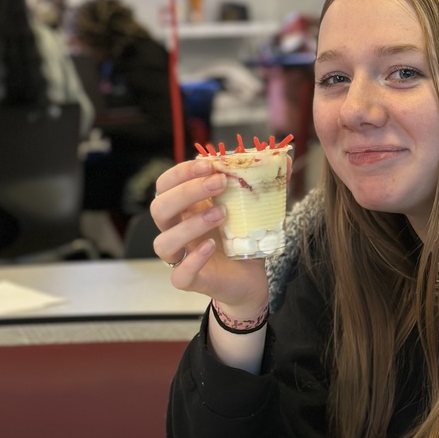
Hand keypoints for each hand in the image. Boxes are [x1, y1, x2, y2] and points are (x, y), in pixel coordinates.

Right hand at [150, 158, 268, 315]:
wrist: (249, 277)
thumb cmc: (242, 239)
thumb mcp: (248, 209)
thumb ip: (253, 185)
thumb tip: (280, 157)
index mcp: (184, 209)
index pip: (165, 185)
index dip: (181, 172)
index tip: (210, 165)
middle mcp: (176, 230)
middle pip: (158, 208)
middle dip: (186, 192)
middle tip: (219, 183)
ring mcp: (181, 256)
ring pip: (163, 242)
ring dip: (191, 224)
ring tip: (222, 214)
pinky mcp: (189, 280)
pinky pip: (179, 274)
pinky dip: (194, 259)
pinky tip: (212, 246)